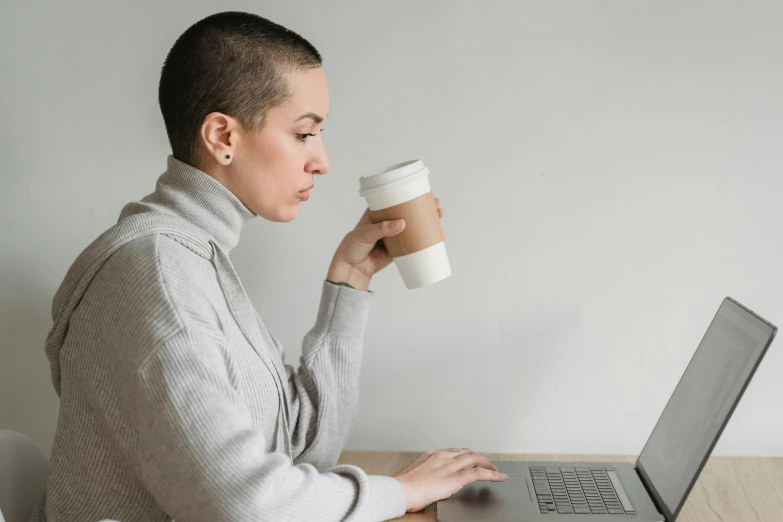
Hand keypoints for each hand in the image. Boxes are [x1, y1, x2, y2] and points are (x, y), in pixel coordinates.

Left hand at [327, 197, 444, 290]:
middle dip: (424, 209)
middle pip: (408, 213)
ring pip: (413, 228)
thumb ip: (382, 229)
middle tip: (437, 206)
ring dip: (426, 223)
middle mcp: (388, 223)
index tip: (423, 194)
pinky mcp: (398, 250)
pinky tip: (437, 238)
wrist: (351, 269)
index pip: (395, 201)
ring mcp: (394, 236)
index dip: (410, 196)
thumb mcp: (364, 234)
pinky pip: (414, 244)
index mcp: (378, 214)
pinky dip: (425, 241)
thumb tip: (401, 224)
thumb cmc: (352, 247)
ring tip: (439, 218)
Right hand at [392, 448, 507, 512]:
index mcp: (432, 454)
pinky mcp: (456, 478)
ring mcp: (450, 466)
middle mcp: (443, 456)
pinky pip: (479, 473)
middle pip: (467, 453)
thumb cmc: (402, 486)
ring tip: (495, 470)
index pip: (454, 452)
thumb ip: (425, 472)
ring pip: (475, 459)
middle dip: (479, 458)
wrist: (399, 490)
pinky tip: (499, 477)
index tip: (469, 460)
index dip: (465, 456)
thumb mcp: (414, 473)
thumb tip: (428, 479)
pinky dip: (492, 474)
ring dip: (488, 464)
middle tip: (486, 464)